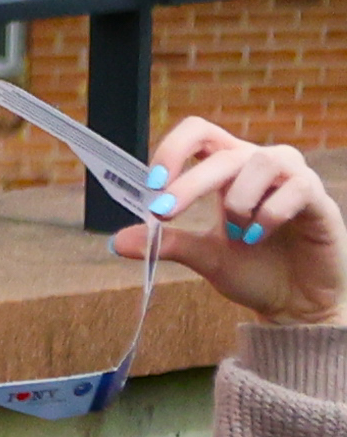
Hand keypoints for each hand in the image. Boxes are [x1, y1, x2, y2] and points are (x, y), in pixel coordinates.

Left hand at [131, 119, 346, 325]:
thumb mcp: (204, 256)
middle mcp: (260, 166)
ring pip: (262, 160)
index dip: (172, 149)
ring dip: (238, 199)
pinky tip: (257, 237)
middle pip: (223, 153)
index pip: (200, 134)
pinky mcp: (319, 201)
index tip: (152, 185)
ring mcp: (293, 180)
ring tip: (236, 233)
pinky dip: (269, 213)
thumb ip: (167, 244)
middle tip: (164, 214)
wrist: (295, 302)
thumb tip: (117, 241)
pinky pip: (296, 188)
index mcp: (229, 171)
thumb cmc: (254, 270)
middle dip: (188, 185)